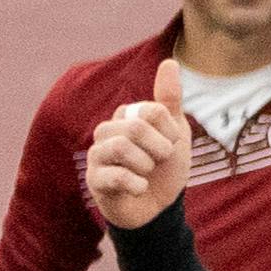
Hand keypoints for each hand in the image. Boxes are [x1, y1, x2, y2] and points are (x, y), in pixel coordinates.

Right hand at [83, 67, 191, 231]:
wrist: (158, 208)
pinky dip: (138, 185)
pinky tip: (140, 188)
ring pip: (122, 148)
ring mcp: (97, 155)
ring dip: (147, 167)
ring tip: (146, 174)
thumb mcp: (175, 133)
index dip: (171, 133)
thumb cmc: (165, 168)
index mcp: (126, 116)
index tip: (169, 146)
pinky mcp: (94, 180)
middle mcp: (106, 131)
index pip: (153, 110)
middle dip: (160, 151)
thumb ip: (170, 101)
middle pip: (137, 127)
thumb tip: (170, 62)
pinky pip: (116, 176)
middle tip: (158, 162)